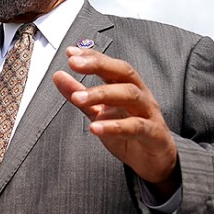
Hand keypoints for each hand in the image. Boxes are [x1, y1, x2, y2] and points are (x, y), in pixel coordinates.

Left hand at [52, 47, 178, 196]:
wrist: (155, 160)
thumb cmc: (129, 133)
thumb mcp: (99, 113)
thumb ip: (80, 95)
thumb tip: (58, 76)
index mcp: (128, 87)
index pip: (111, 65)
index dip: (92, 56)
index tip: (70, 53)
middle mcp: (140, 95)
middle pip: (123, 72)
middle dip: (98, 65)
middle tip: (73, 64)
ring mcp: (149, 113)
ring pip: (130, 95)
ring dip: (102, 94)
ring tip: (78, 98)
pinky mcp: (154, 134)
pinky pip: (136, 127)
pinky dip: (115, 127)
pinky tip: (95, 127)